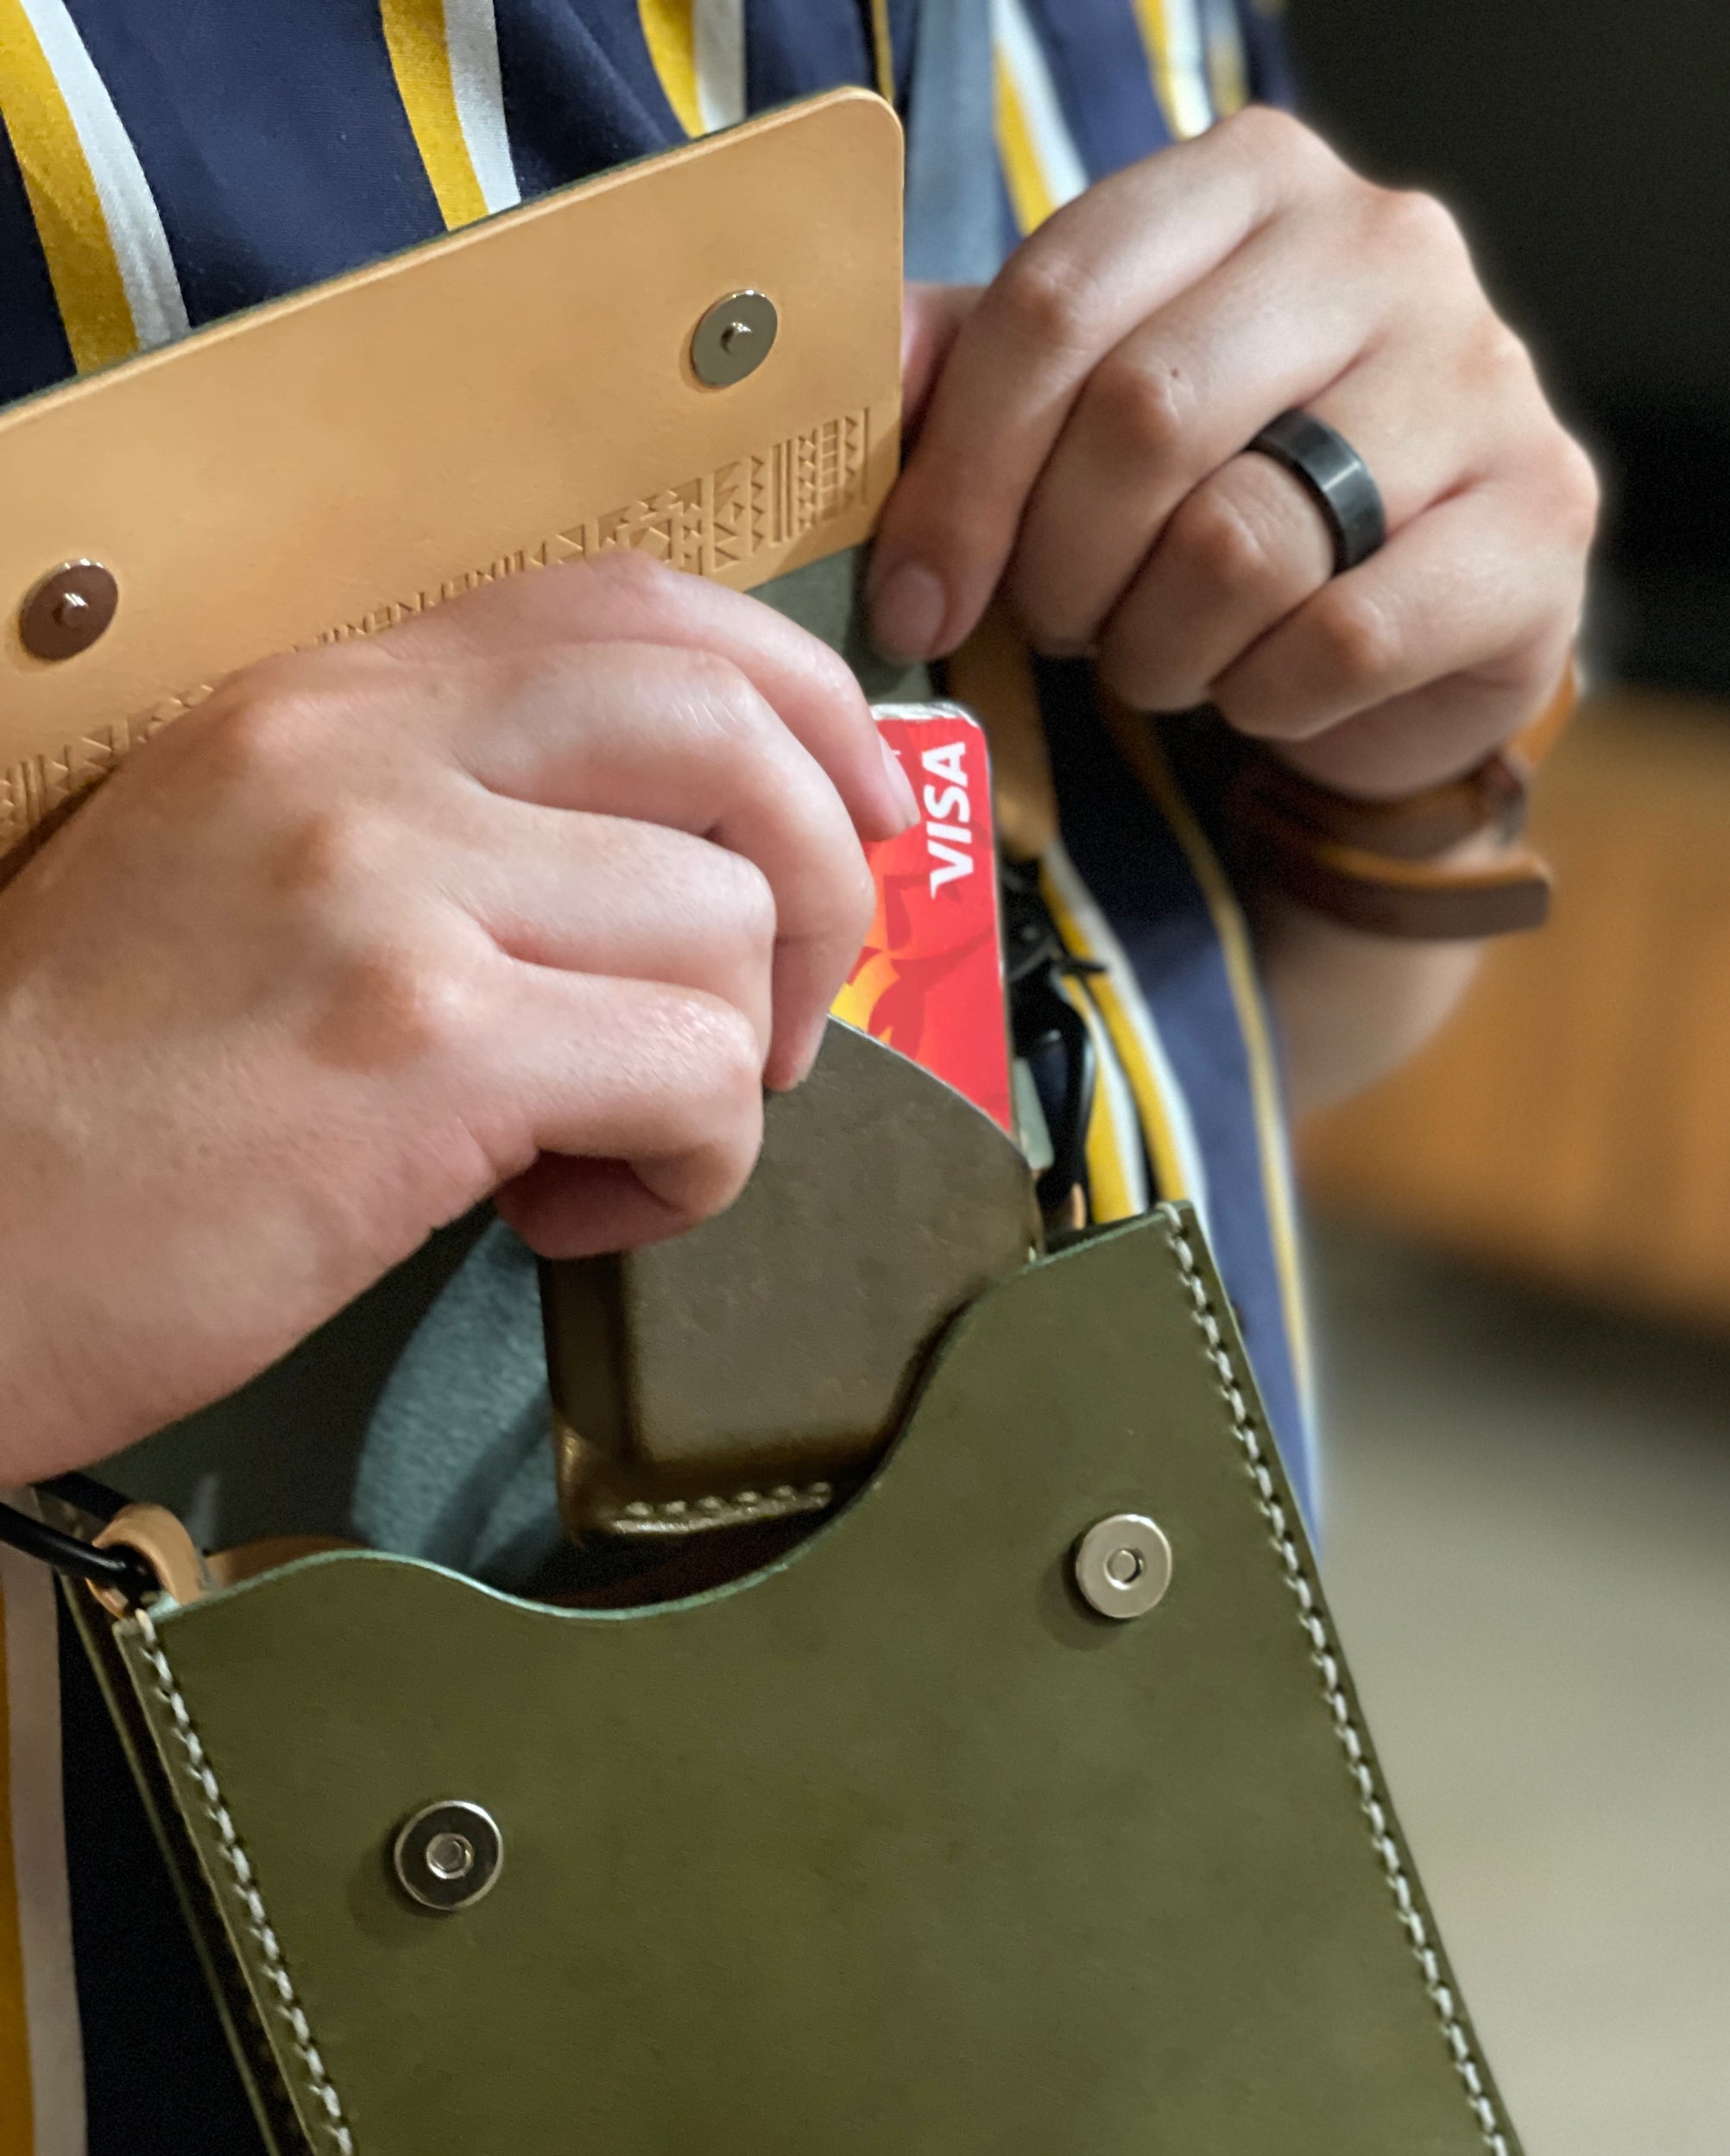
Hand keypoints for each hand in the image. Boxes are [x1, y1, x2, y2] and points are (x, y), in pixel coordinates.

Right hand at [0, 554, 914, 1482]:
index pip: (635, 607)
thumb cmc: (107, 1091)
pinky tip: (576, 1210)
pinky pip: (695, 1074)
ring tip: (607, 1148)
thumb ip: (447, 826)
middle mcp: (364, 755)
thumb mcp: (253, 877)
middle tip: (769, 1020)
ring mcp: (391, 889)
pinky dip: (694, 1168)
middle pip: (727, 730)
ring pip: (725, 926)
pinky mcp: (423, 1047)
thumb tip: (679, 867)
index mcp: (330, 698)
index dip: (800, 698)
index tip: (856, 812)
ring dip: (729, 1069)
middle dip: (818, 884)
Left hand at [872, 108, 1597, 797]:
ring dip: (1158, 646)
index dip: (959, 475)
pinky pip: (1339, 642)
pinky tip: (1258, 690)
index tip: (915, 598)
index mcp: (1252, 182)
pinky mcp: (1540, 523)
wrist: (1418, 619)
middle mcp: (1387, 246)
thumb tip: (835, 374)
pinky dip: (1261, 699)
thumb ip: (970, 377)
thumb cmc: (1230, 496)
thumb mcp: (1089, 413)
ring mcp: (1483, 380)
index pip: (1058, 303)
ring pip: (1241, 544)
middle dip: (1061, 569)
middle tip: (1057, 629)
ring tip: (1162, 656)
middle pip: (1144, 419)